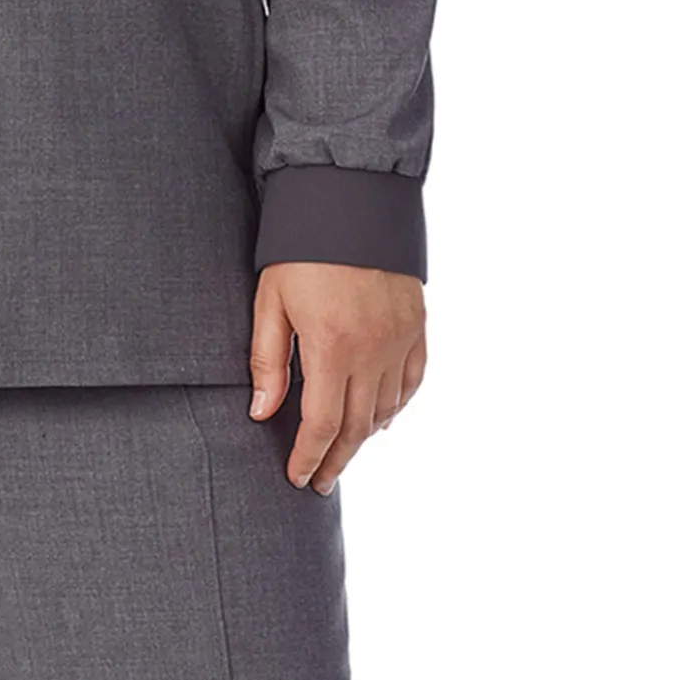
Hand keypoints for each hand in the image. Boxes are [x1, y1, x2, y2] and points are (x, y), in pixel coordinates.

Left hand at [249, 261, 425, 494]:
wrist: (352, 197)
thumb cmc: (301, 246)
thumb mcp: (271, 299)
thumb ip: (268, 359)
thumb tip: (262, 413)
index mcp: (332, 347)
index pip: (322, 424)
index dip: (308, 457)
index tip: (297, 477)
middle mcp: (373, 351)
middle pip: (356, 427)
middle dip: (336, 459)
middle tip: (319, 482)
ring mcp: (400, 339)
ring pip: (386, 409)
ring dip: (363, 436)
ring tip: (342, 451)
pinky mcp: (417, 325)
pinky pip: (412, 382)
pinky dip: (396, 407)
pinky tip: (381, 418)